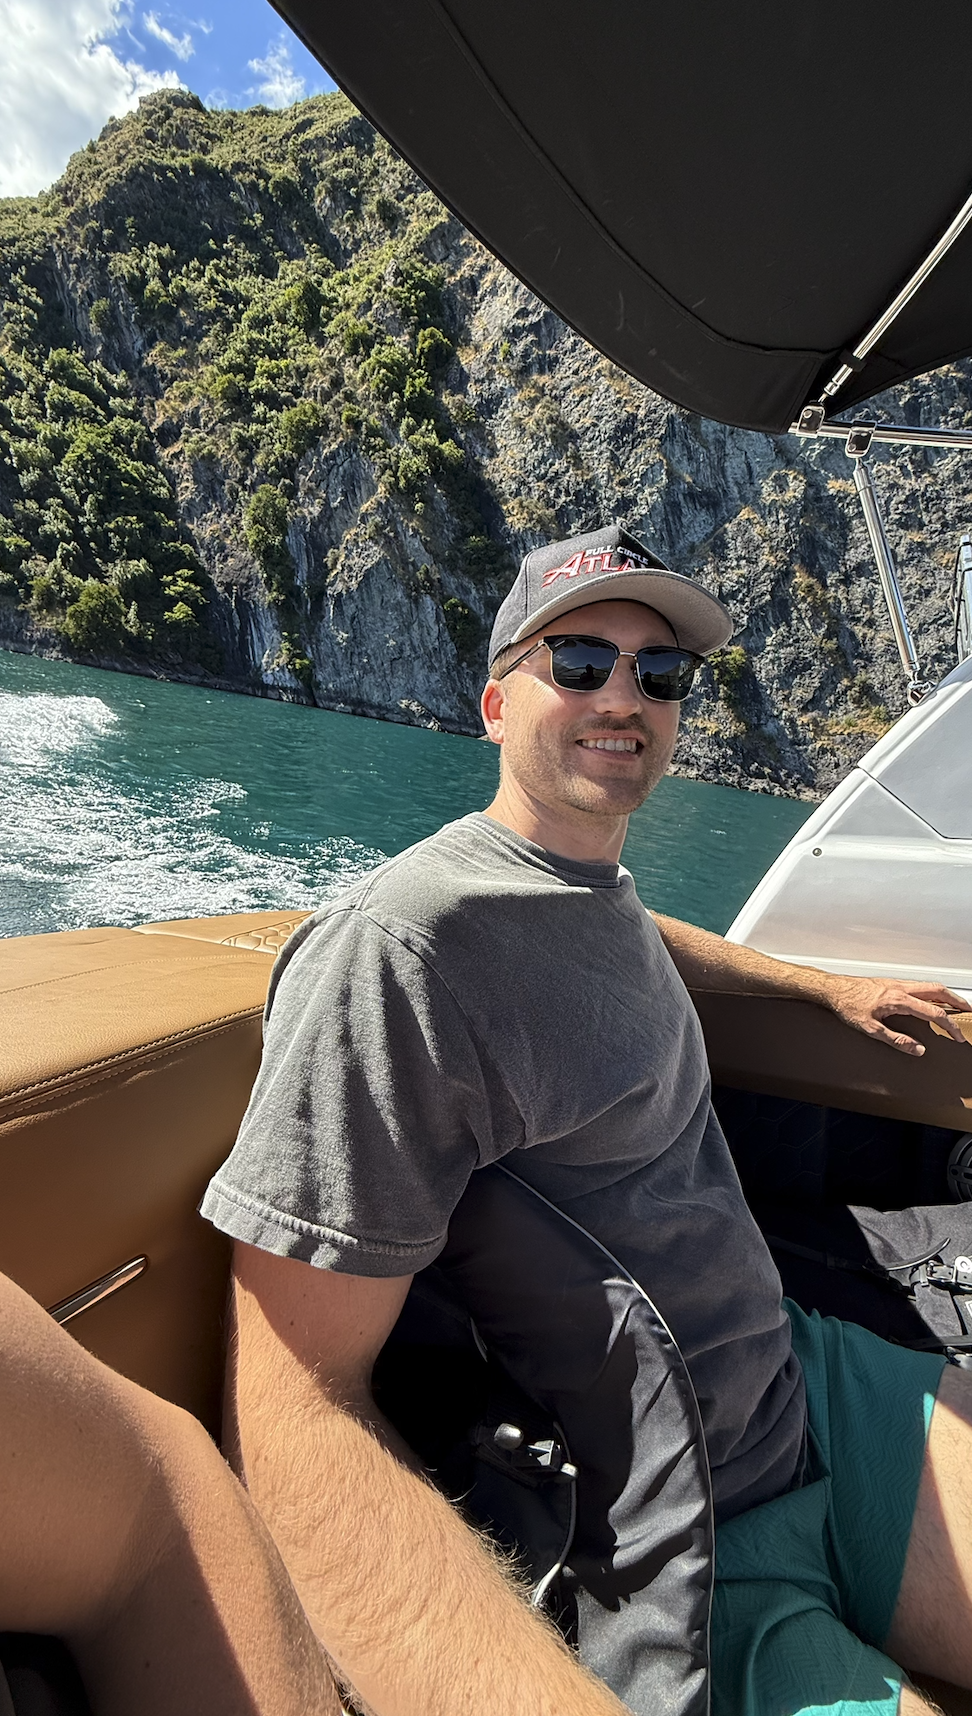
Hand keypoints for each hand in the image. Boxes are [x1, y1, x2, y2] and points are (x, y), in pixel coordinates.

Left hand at [824, 976, 971, 1055]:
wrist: (833, 989)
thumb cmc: (848, 1006)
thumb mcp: (870, 1029)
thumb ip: (896, 1040)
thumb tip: (917, 1049)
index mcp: (899, 1000)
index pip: (933, 1012)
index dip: (949, 1026)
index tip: (957, 1036)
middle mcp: (901, 987)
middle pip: (938, 991)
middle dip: (956, 1001)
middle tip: (968, 1010)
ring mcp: (897, 983)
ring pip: (929, 985)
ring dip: (945, 995)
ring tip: (954, 1005)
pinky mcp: (892, 982)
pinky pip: (919, 985)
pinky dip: (932, 991)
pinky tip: (931, 999)